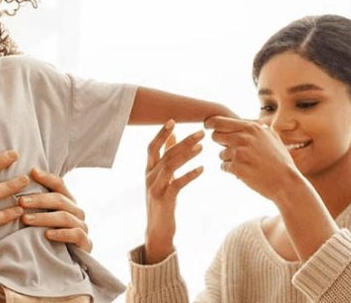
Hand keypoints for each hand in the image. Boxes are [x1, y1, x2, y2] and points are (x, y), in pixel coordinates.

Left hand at [19, 168, 91, 251]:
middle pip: (59, 200)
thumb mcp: (43, 216)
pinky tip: (47, 234)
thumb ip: (35, 202)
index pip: (59, 184)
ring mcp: (82, 226)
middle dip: (38, 200)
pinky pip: (75, 234)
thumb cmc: (50, 235)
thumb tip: (20, 182)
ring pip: (64, 217)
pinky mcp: (85, 243)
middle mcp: (76, 211)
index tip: (31, 172)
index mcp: (68, 201)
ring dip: (44, 217)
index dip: (46, 177)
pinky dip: (61, 234)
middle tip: (20, 201)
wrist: (66, 261)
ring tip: (26, 219)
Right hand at [144, 120, 205, 263]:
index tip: (173, 120)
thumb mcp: (161, 178)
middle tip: (201, 133)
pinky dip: (190, 175)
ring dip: (187, 155)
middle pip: (165, 154)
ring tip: (202, 147)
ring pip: (170, 166)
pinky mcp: (164, 199)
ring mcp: (155, 188)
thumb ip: (165, 157)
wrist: (157, 229)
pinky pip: (177, 184)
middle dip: (183, 141)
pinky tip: (202, 169)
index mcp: (148, 169)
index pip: (152, 147)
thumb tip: (173, 136)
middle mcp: (149, 176)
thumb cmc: (162, 201)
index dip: (161, 133)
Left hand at [205, 116, 302, 201]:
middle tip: (231, 149)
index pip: (218, 121)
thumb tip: (246, 121)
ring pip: (221, 153)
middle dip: (220, 143)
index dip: (211, 124)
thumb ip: (258, 128)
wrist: (286, 183)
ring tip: (246, 164)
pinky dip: (232, 170)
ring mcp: (239, 153)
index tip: (208, 127)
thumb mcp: (272, 138)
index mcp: (251, 128)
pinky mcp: (237, 167)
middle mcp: (243, 137)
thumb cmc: (281, 161)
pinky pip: (224, 166)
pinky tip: (245, 172)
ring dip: (229, 159)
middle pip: (215, 136)